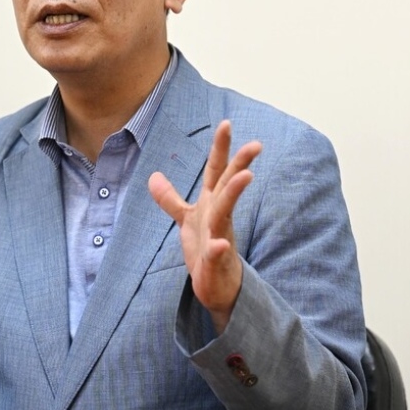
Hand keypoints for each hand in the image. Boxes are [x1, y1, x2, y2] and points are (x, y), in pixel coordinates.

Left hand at [148, 120, 261, 332]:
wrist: (217, 286)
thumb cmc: (205, 248)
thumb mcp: (185, 219)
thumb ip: (171, 198)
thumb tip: (153, 175)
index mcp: (211, 203)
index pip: (216, 170)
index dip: (220, 148)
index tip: (226, 123)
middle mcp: (218, 215)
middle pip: (230, 185)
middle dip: (241, 164)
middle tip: (256, 144)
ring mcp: (220, 236)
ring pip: (227, 212)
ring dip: (234, 194)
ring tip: (246, 177)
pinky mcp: (217, 260)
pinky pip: (218, 252)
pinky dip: (218, 247)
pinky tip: (219, 244)